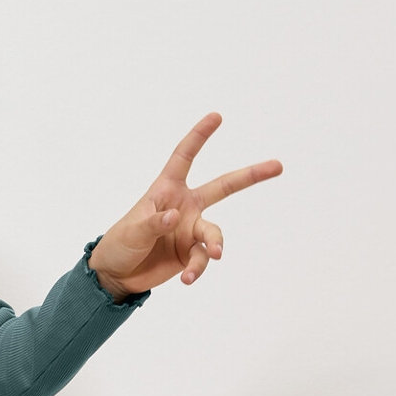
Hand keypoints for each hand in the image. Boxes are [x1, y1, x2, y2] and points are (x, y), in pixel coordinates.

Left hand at [89, 113, 281, 297]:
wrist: (117, 274)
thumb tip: (176, 216)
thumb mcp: (132, 230)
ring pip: (214, 233)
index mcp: (167, 190)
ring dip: (216, 244)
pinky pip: (202, 259)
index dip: (199, 137)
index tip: (216, 116)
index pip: (184, 157)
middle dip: (250, 176)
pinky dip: (197, 269)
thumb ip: (153, 223)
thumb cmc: (120, 243)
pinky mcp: (190, 254)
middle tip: (278, 165)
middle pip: (223, 186)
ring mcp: (190, 230)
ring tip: (216, 255)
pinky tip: (186, 279)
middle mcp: (185, 206)